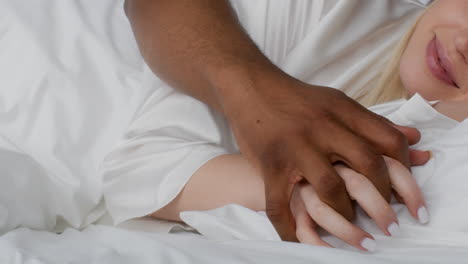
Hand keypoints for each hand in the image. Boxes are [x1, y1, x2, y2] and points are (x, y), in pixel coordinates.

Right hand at [225, 75, 429, 241]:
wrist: (251, 88)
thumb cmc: (297, 99)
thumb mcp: (338, 102)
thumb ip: (373, 122)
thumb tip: (415, 138)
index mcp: (343, 111)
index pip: (388, 140)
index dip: (404, 169)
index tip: (404, 190)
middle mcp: (322, 127)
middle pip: (368, 165)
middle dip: (385, 199)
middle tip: (389, 222)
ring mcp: (295, 147)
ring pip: (330, 188)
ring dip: (347, 215)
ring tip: (353, 227)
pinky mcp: (270, 165)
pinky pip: (280, 204)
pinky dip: (289, 228)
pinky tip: (299, 240)